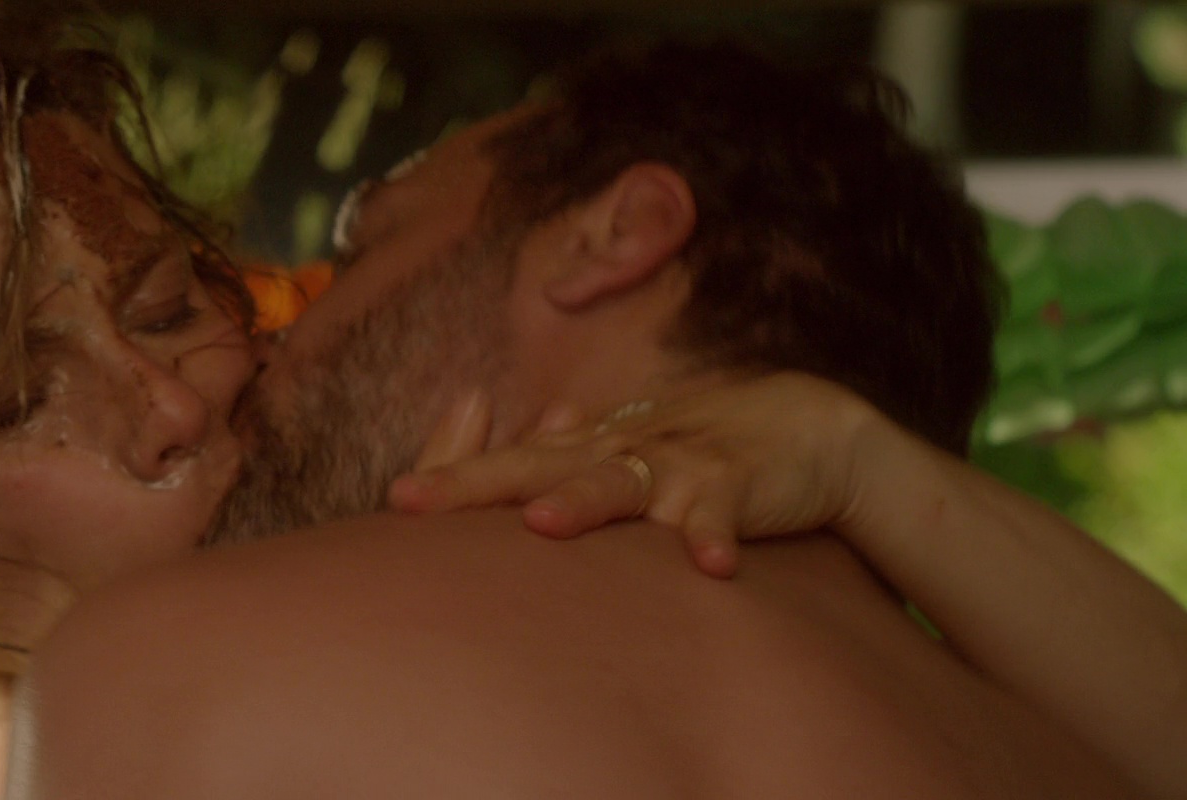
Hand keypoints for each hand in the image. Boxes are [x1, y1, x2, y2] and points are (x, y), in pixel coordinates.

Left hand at [388, 372, 879, 577]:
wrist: (806, 425)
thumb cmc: (700, 449)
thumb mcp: (626, 459)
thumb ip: (568, 471)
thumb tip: (507, 492)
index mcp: (589, 449)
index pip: (509, 464)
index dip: (453, 479)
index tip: (396, 501)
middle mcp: (620, 451)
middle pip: (537, 466)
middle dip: (476, 485)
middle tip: (415, 502)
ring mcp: (677, 466)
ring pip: (621, 484)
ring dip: (583, 503)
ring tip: (541, 523)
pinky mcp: (736, 485)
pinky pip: (721, 516)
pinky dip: (715, 537)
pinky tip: (710, 567)